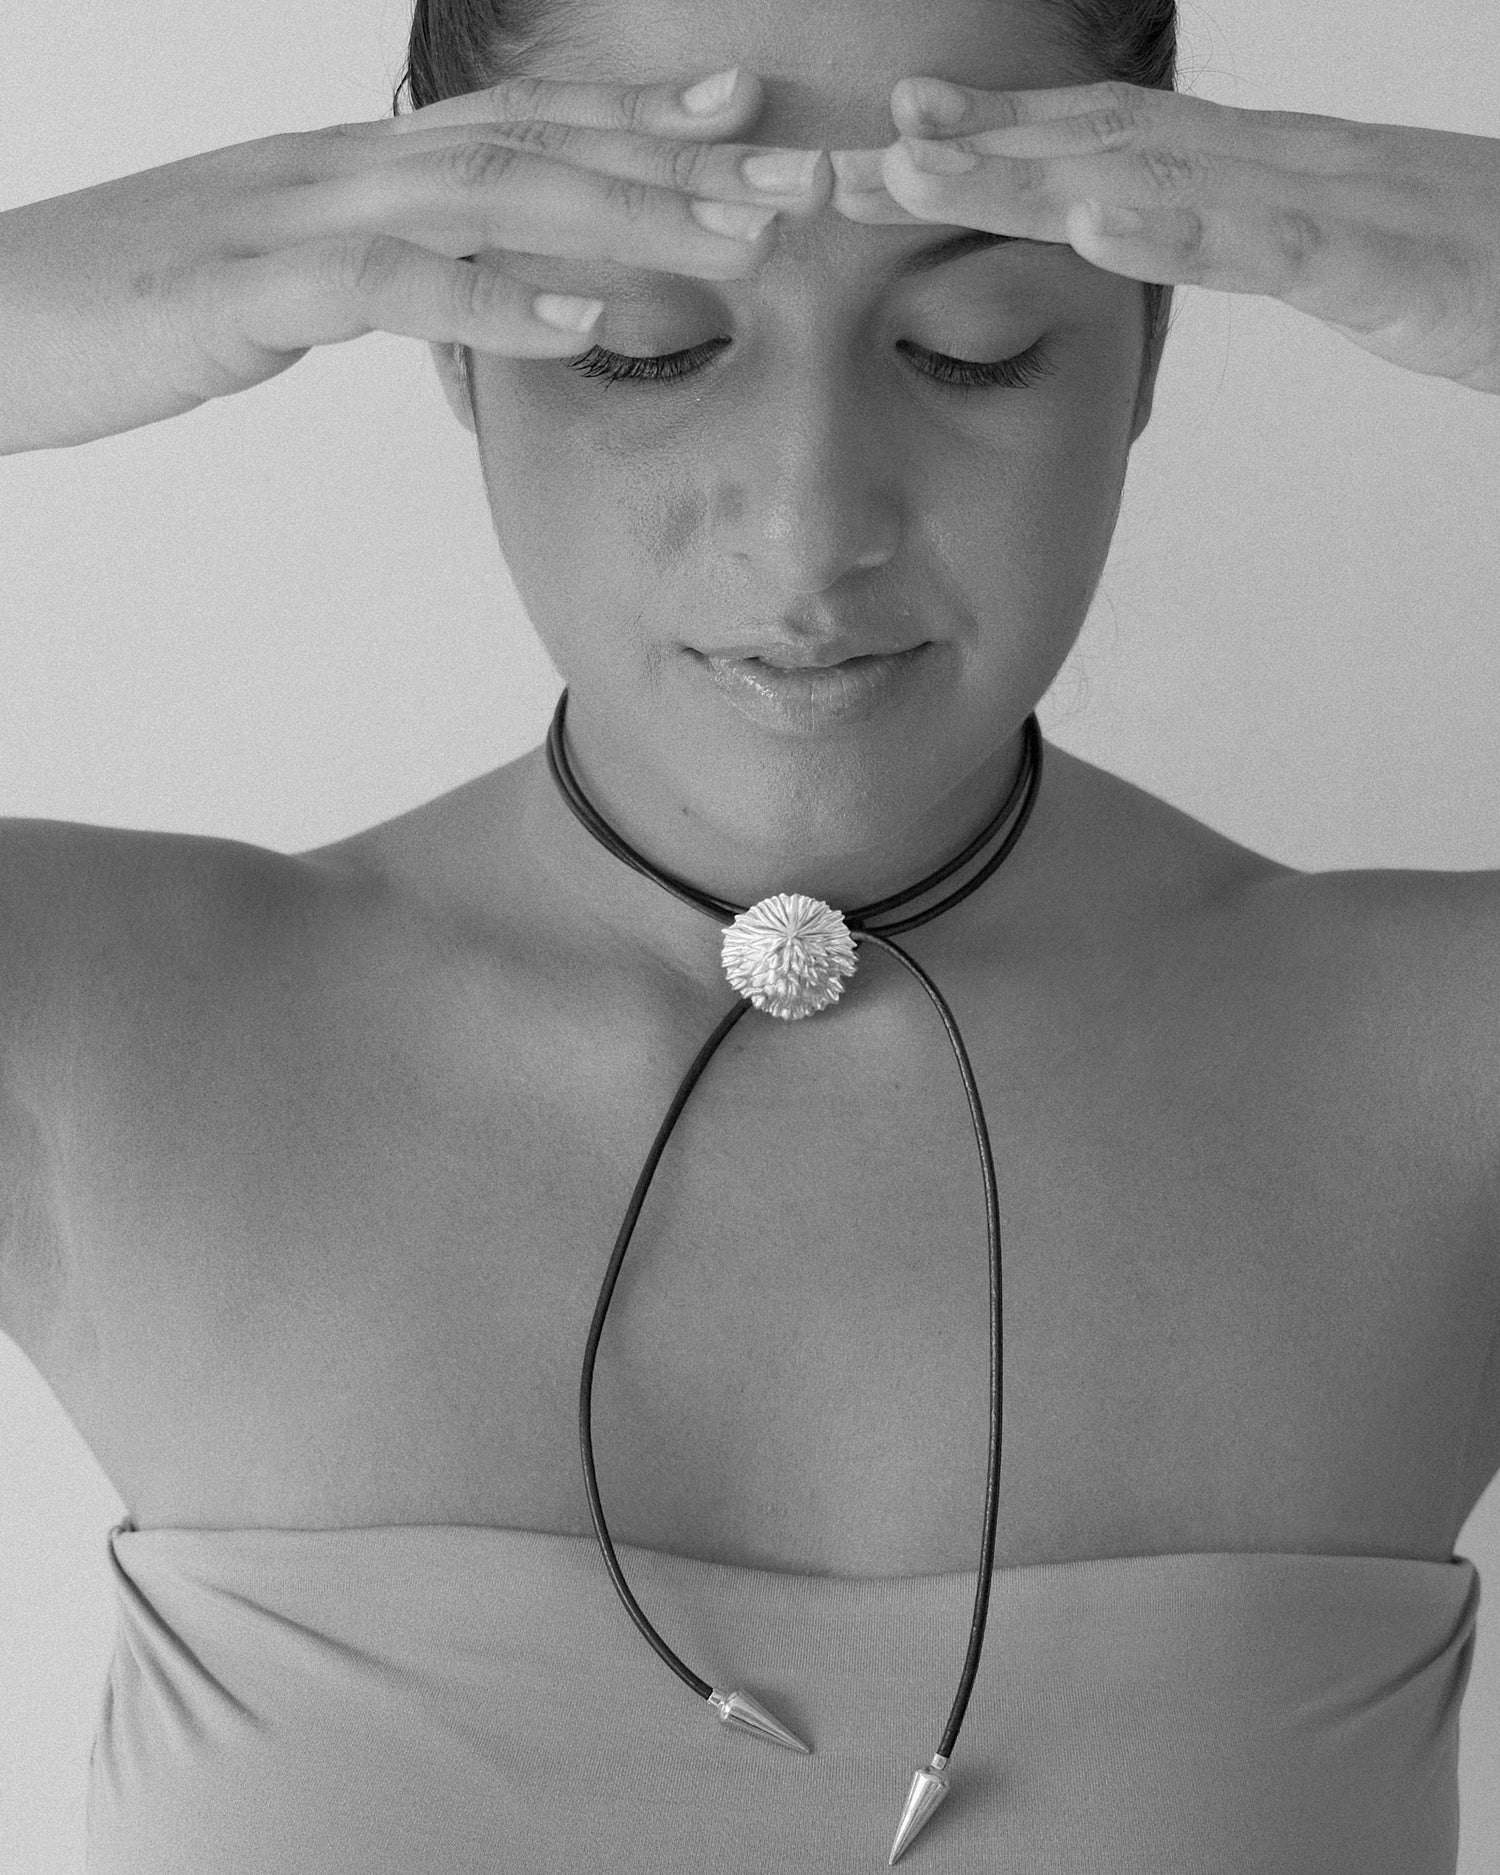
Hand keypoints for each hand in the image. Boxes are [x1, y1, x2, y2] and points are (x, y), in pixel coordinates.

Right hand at [0, 67, 829, 453]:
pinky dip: (499, 302)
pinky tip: (590, 321)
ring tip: (742, 243)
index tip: (742, 121)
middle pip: (535, 147)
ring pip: (488, 200)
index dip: (636, 116)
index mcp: (346, 168)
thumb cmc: (121, 308)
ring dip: (627, 216)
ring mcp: (293, 222)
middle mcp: (336, 171)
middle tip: (798, 178)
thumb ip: (369, 272)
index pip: (516, 125)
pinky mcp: (248, 292)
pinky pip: (393, 290)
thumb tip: (456, 287)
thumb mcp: (269, 283)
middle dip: (678, 162)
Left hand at [830, 77, 1499, 394]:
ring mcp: (1327, 205)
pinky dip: (1174, 230)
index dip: (991, 145)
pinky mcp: (1379, 262)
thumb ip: (1244, 240)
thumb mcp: (1336, 255)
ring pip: (1154, 177)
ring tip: (915, 170)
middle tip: (846, 158)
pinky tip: (1090, 227)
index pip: (1104, 148)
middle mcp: (1279, 168)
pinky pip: (1268, 241)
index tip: (885, 155)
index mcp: (1262, 174)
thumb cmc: (1475, 268)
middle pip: (1098, 146)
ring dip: (1027, 171)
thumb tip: (1150, 237)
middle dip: (966, 149)